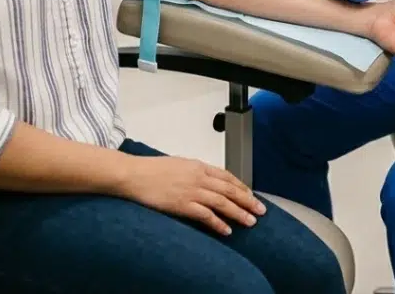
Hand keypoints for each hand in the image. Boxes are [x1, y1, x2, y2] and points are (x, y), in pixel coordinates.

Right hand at [116, 155, 266, 236]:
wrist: (133, 174)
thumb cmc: (152, 170)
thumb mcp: (179, 164)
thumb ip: (194, 171)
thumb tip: (207, 180)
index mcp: (198, 166)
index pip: (227, 176)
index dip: (241, 187)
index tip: (251, 196)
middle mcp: (198, 177)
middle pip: (229, 190)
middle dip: (247, 201)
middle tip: (260, 211)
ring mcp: (191, 191)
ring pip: (222, 203)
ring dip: (238, 213)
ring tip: (250, 222)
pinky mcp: (182, 204)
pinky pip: (205, 215)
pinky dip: (218, 223)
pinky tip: (227, 230)